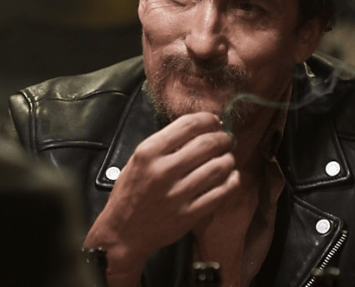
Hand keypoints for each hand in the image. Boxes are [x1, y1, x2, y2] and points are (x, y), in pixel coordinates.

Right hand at [83, 112, 238, 286]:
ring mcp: (177, 194)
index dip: (208, 120)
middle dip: (223, 138)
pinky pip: (220, 194)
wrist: (122, 233)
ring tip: (227, 159)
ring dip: (228, 159)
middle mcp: (162, 171)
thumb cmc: (129, 195)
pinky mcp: (188, 215)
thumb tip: (196, 130)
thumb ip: (163, 145)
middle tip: (226, 140)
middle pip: (206, 144)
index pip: (187, 126)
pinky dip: (232, 182)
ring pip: (217, 168)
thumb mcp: (136, 161)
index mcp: (148, 153)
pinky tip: (231, 177)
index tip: (215, 121)